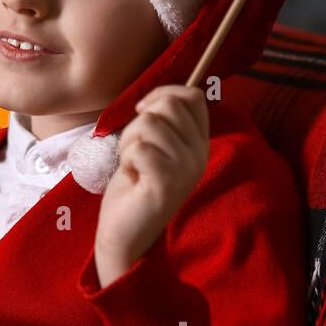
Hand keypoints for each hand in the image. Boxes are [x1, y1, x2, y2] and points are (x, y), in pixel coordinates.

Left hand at [93, 85, 209, 287]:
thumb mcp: (153, 146)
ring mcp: (186, 168)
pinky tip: (132, 178)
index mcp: (199, 143)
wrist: (126, 231)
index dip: (162, 94)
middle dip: (139, 121)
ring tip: (133, 166)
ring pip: (150, 123)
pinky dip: (126, 159)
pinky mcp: (167, 182)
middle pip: (169, 105)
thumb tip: (157, 95)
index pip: (193, 97)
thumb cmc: (134, 185)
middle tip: (135, 151)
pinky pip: (140, 147)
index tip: (143, 111)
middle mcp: (200, 153)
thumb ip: (161, 122)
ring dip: (129, 142)